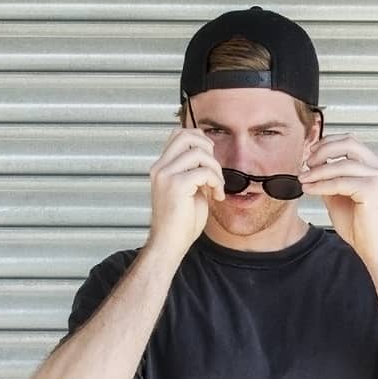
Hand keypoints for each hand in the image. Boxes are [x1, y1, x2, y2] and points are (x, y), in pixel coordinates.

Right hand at [147, 128, 223, 256]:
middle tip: (214, 169)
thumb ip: (193, 171)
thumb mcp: (188, 189)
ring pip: (199, 153)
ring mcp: (166, 175)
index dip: (198, 139)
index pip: (178, 135)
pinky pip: (205, 172)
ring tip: (217, 187)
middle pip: (186, 135)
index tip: (210, 158)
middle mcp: (160, 168)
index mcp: (161, 167)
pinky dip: (217, 182)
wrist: (170, 243)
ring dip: (216, 169)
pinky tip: (216, 197)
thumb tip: (208, 155)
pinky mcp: (176, 185)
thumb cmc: (180, 222)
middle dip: (208, 148)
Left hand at [299, 133, 377, 257]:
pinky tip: (310, 189)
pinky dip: (321, 185)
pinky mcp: (373, 190)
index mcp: (375, 166)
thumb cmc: (361, 226)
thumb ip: (330, 178)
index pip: (350, 142)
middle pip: (348, 143)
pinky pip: (340, 182)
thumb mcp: (339, 195)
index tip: (310, 152)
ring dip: (318, 171)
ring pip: (341, 165)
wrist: (374, 248)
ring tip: (304, 179)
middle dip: (323, 151)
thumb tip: (311, 167)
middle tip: (307, 163)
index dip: (328, 143)